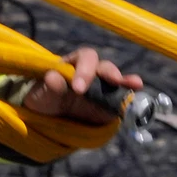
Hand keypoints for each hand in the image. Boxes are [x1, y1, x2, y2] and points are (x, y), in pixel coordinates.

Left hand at [22, 46, 143, 123]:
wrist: (48, 119)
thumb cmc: (43, 99)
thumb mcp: (40, 95)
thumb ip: (48, 87)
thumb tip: (53, 77)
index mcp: (73, 63)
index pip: (84, 57)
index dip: (85, 69)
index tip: (79, 88)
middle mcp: (90, 71)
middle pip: (102, 66)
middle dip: (108, 72)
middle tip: (111, 82)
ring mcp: (101, 86)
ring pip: (114, 78)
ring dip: (124, 79)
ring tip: (135, 83)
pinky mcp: (108, 102)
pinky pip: (120, 96)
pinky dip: (129, 93)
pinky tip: (136, 90)